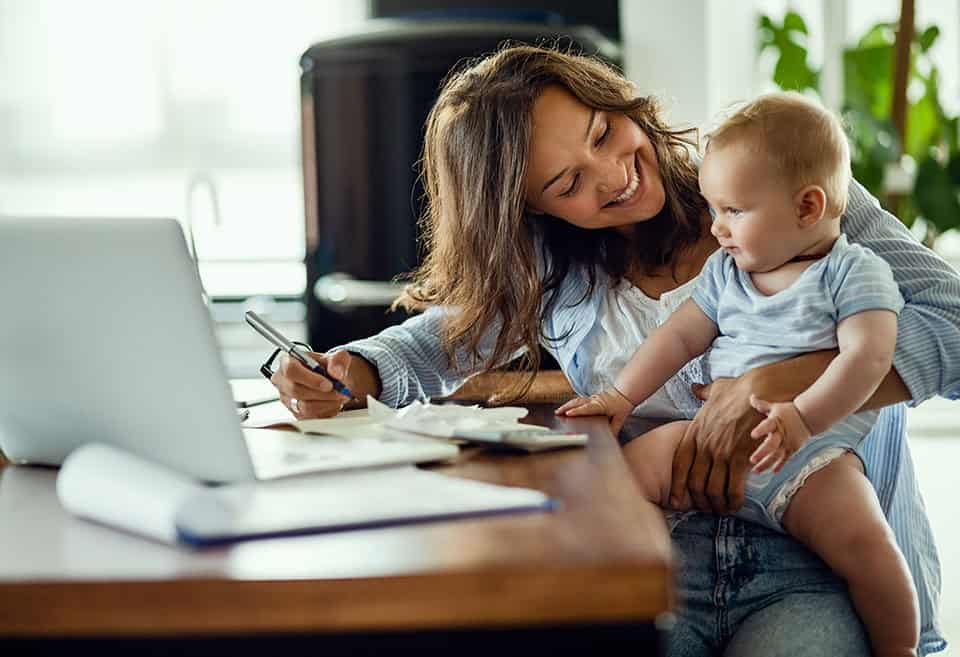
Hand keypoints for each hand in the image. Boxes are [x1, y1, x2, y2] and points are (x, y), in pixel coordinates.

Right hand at [271, 350, 363, 418]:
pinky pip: (310, 417)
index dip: (310, 379)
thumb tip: (337, 373)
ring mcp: (287, 399)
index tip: (329, 384)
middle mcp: (283, 381)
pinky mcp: (295, 414)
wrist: (332, 381)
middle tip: (340, 391)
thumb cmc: (328, 367)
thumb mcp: (338, 357)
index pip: (291, 370)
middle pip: (296, 391)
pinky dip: (326, 411)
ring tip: (339, 396)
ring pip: (304, 407)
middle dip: (323, 393)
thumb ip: (338, 360)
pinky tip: (333, 403)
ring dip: (327, 403)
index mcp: (287, 362)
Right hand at [556, 387, 634, 436]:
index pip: (587, 408)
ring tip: (558, 411)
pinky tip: (566, 409)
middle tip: (557, 413)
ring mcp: (591, 398)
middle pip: (578, 402)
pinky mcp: (590, 399)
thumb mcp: (620, 419)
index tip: (568, 414)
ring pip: (576, 400)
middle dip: (566, 407)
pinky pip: (578, 401)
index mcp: (601, 405)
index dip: (577, 411)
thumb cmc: (622, 406)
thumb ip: (614, 429)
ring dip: (566, 405)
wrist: (624, 394)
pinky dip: (571, 404)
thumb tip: (610, 439)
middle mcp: (594, 400)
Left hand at [669, 378, 760, 513]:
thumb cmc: (739, 390)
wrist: (760, 390)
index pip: (679, 464)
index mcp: (694, 432)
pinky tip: (736, 504)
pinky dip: (734, 500)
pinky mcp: (740, 457)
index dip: (677, 485)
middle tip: (707, 508)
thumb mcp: (715, 390)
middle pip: (695, 482)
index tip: (676, 500)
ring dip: (717, 504)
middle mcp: (704, 445)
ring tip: (723, 510)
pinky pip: (734, 487)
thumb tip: (695, 388)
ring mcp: (721, 452)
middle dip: (700, 500)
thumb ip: (703, 393)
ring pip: (713, 489)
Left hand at [748, 396, 811, 472]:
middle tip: (752, 460)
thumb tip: (751, 396)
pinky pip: (786, 459)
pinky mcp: (793, 448)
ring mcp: (788, 442)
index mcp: (776, 422)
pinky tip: (773, 472)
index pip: (767, 425)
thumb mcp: (775, 407)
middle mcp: (782, 434)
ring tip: (756, 470)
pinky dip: (780, 465)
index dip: (760, 430)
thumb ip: (762, 405)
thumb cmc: (788, 411)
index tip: (752, 435)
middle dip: (762, 453)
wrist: (809, 417)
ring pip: (777, 455)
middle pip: (771, 445)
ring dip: (766, 463)